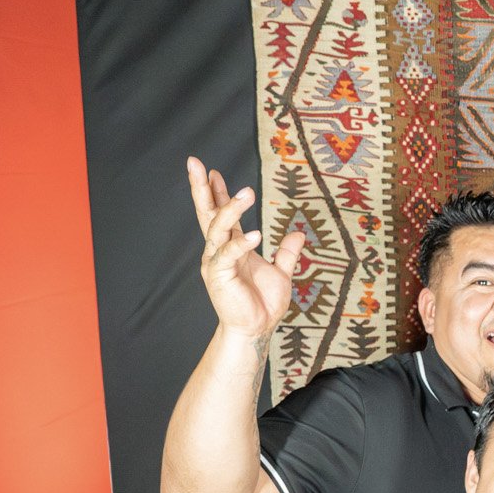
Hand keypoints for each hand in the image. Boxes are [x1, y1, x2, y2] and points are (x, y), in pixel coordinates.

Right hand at [187, 155, 307, 339]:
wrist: (257, 329)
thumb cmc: (263, 304)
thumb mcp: (281, 273)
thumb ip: (286, 253)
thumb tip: (298, 234)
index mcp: (230, 246)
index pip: (221, 214)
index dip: (216, 193)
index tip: (212, 171)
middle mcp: (219, 250)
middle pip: (206, 213)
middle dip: (200, 188)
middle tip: (195, 163)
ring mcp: (216, 262)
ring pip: (217, 228)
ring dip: (230, 209)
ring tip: (247, 192)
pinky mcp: (219, 276)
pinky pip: (228, 254)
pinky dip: (241, 243)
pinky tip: (255, 235)